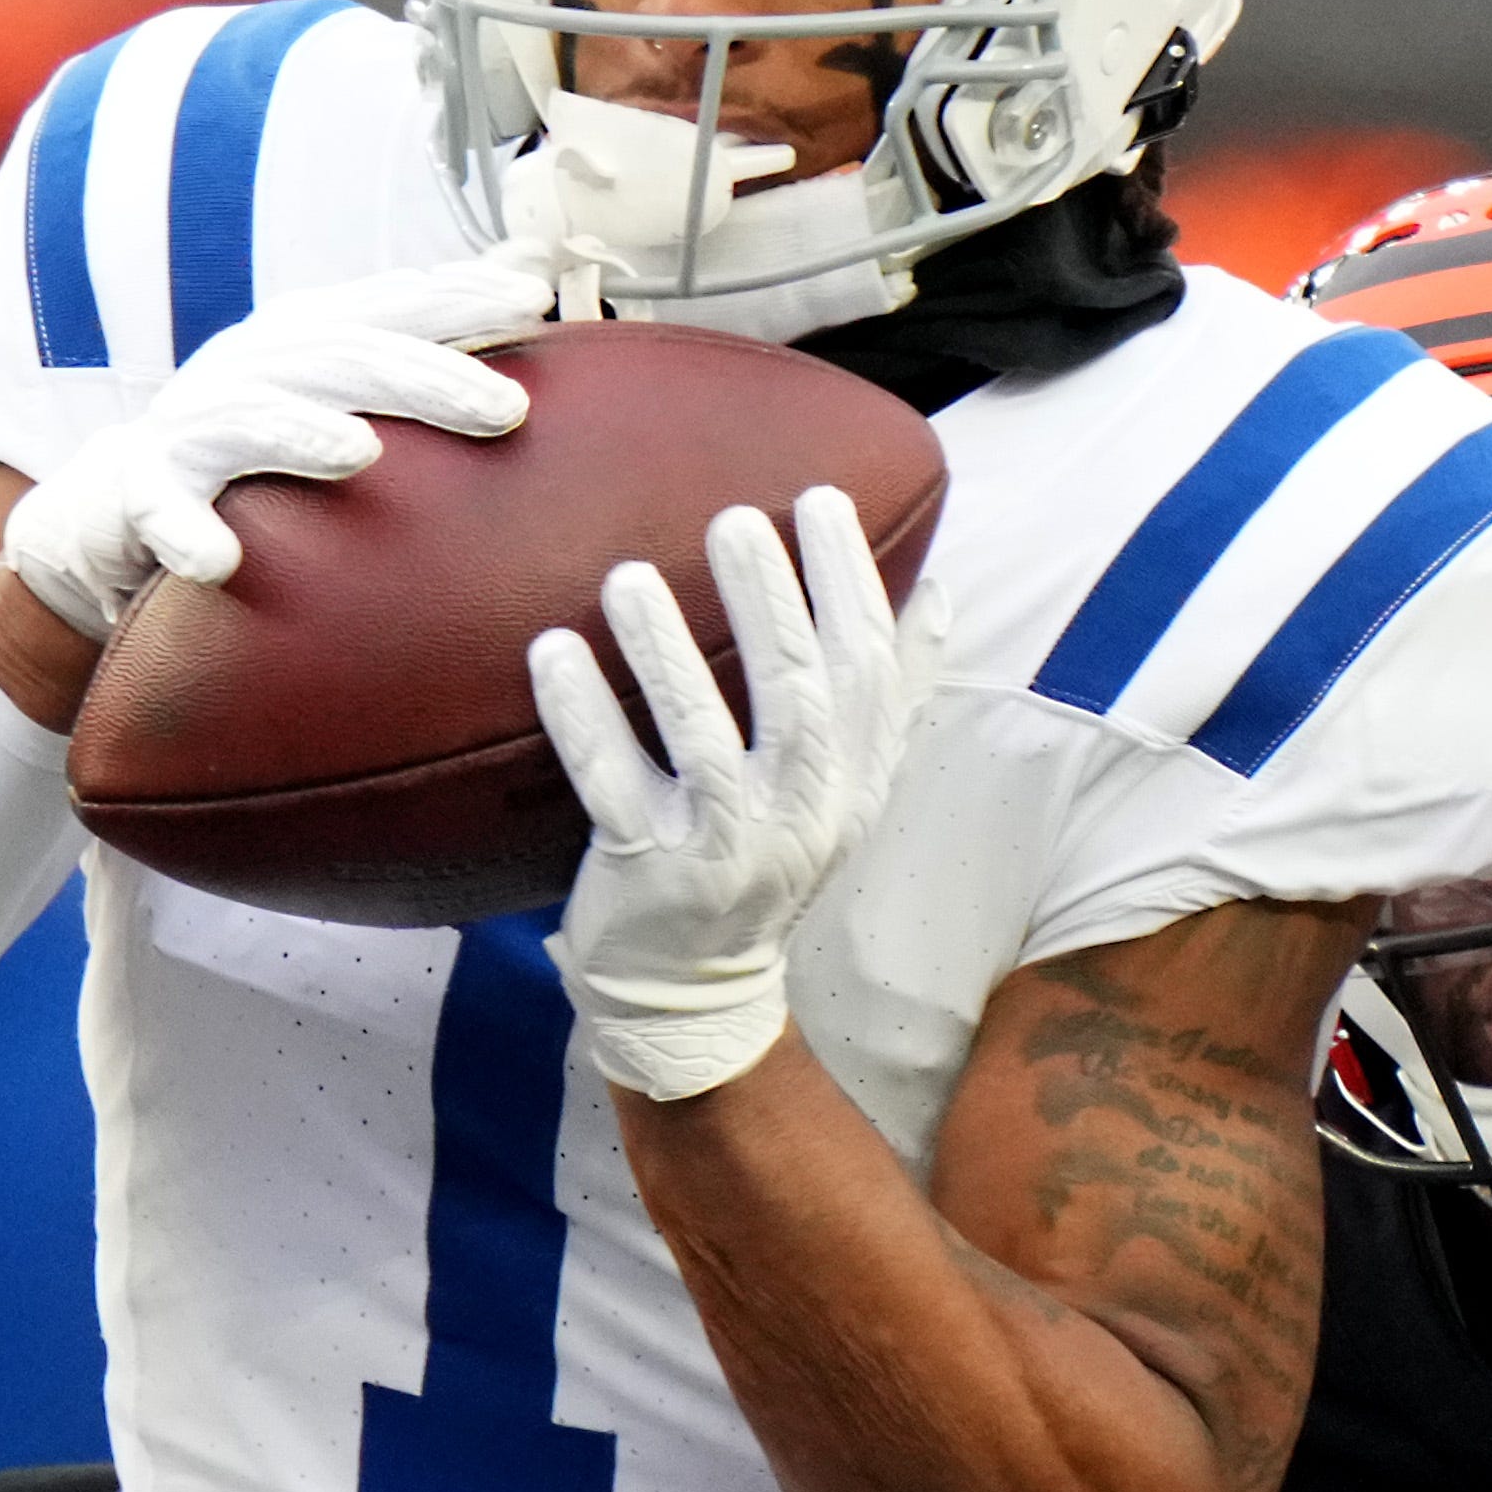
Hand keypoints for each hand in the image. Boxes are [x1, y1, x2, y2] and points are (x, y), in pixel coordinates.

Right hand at [0, 255, 553, 641]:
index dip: (458, 294)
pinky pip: (160, 509)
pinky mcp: (141, 492)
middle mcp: (251, 368)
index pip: (389, 305)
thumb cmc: (260, 448)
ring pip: (248, 416)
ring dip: (299, 431)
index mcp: (304, 340)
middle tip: (505, 410)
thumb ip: (427, 345)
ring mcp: (191, 427)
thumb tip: (531, 275)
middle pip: (341, 358)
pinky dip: (185, 531)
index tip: (534, 297)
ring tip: (359, 453)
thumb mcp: (341, 389)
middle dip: (424, 378)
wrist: (121, 505)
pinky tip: (219, 561)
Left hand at [533, 488, 948, 1099]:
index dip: (848, 582)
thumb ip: (887, 695)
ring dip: (666, 654)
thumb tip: (937, 589)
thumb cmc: (764, 860)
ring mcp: (725, 852)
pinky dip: (583, 719)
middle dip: (769, 603)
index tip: (820, 498)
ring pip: (704, 742)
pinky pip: (613, 790)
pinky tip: (554, 651)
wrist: (693, 992)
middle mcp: (802, 816)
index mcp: (854, 783)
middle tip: (732, 520)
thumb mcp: (844, 788)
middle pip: (798, 698)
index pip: (868, 671)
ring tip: (628, 577)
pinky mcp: (647, 877)